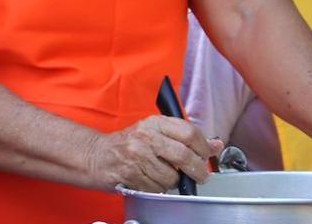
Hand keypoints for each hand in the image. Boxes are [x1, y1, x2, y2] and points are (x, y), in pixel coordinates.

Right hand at [88, 116, 221, 192]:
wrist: (96, 155)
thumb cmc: (127, 144)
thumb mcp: (156, 133)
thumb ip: (185, 138)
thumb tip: (216, 145)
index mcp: (154, 123)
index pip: (189, 132)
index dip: (203, 147)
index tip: (207, 156)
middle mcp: (145, 136)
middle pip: (184, 155)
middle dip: (197, 170)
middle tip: (200, 176)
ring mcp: (136, 155)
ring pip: (171, 177)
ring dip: (173, 182)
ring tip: (164, 175)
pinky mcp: (130, 173)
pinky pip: (157, 188)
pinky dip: (158, 188)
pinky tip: (150, 180)